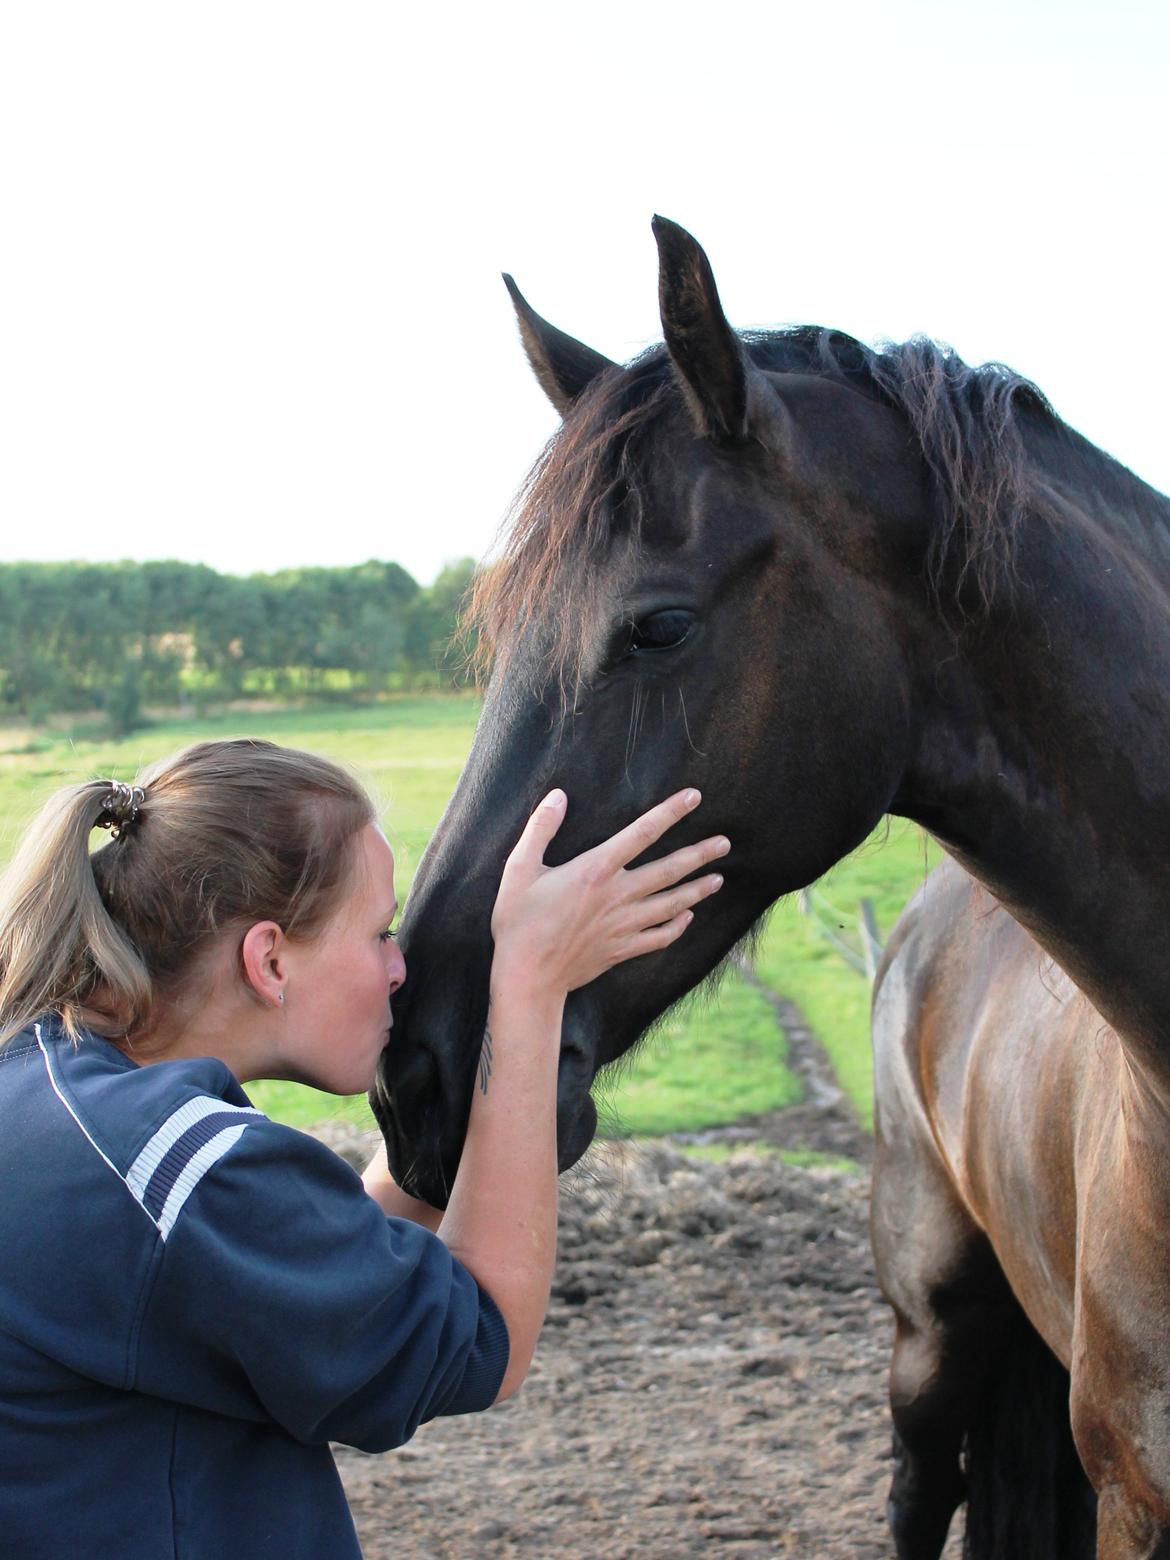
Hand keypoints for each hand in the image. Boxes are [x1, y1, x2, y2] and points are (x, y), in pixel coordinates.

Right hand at [489, 788, 727, 995]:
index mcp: (595, 870)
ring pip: (672, 904)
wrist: (527, 977)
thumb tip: (558, 795)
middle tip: (725, 843)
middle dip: (699, 854)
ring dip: (698, 889)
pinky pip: (660, 937)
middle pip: (669, 870)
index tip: (694, 797)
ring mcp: (624, 925)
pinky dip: (678, 926)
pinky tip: (688, 917)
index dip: (670, 812)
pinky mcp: (622, 949)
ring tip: (718, 878)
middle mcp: (617, 895)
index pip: (641, 832)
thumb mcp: (519, 868)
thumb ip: (540, 828)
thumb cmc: (519, 921)